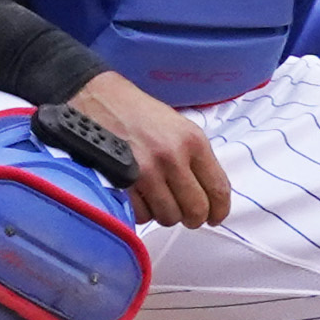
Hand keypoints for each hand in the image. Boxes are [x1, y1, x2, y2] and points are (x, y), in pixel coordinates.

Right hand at [69, 71, 232, 228]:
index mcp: (193, 142)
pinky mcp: (121, 182)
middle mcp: (173, 157)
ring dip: (165, 215)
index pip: (218, 188)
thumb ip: (196, 159)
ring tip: (159, 201)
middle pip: (195, 209)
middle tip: (187, 216)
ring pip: (168, 216)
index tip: (215, 218)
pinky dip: (142, 212)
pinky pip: (141, 215)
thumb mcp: (179, 128)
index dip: (219, 210)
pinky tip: (139, 197)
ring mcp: (146, 172)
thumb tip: (209, 195)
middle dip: (193, 219)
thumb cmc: (140, 115)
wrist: (99, 101)